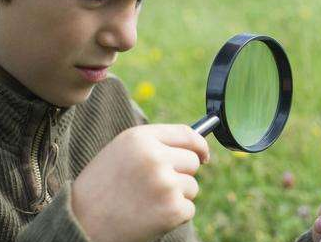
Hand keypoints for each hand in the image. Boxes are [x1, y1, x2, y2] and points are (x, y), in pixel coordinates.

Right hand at [71, 124, 209, 241]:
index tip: (203, 155)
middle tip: (155, 187)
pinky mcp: (172, 209)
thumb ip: (155, 144)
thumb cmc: (102, 186)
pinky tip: (150, 216)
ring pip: (192, 187)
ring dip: (176, 196)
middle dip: (181, 174)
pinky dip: (174, 215)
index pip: (187, 134)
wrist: (80, 223)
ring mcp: (165, 184)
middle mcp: (155, 157)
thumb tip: (196, 148)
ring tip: (146, 202)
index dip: (199, 145)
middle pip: (193, 161)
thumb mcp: (123, 152)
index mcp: (140, 138)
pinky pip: (189, 208)